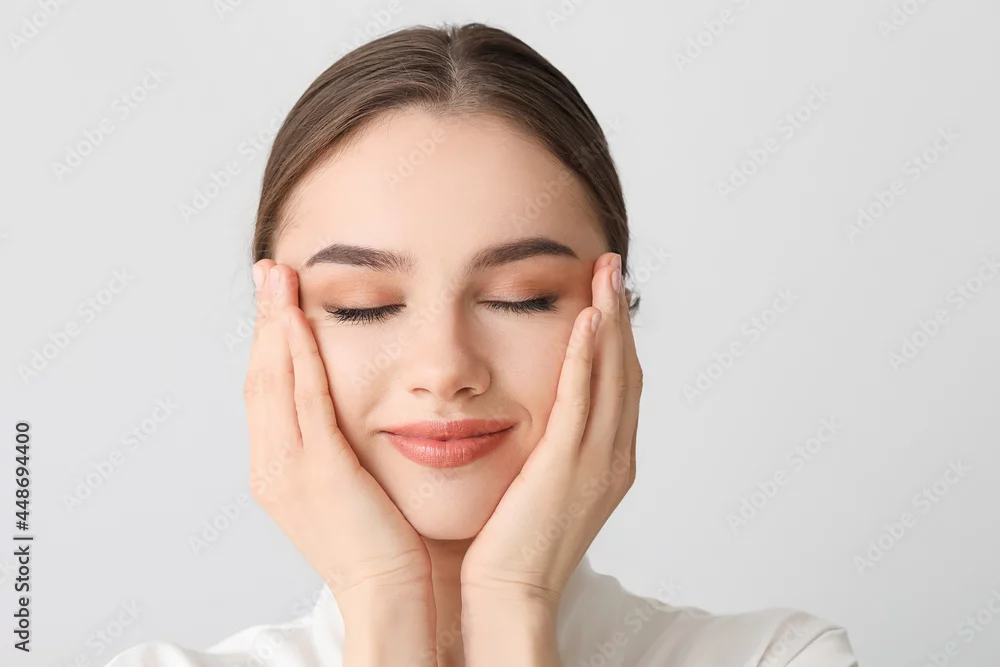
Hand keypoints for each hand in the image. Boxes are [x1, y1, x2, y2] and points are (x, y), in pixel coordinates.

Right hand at [243, 259, 432, 604]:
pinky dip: (300, 356)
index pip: (266, 391)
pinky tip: (302, 320)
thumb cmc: (382, 543)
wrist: (388, 593)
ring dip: (276, 325)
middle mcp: (272, 467)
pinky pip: (306, 400)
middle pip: (260, 378)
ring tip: (279, 278)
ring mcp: (290, 470)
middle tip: (268, 272)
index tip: (274, 301)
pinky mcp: (320, 471)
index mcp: (276, 471)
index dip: (266, 342)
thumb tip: (344, 411)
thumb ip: (335, 449)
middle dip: (263, 321)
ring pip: (275, 381)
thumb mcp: (347, 487)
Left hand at [460, 251, 641, 612]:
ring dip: (611, 321)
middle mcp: (613, 458)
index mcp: (609, 461)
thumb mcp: (540, 485)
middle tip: (613, 266)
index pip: (620, 385)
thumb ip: (549, 445)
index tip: (606, 295)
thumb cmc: (511, 544)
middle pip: (626, 370)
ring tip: (605, 274)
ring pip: (613, 377)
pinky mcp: (567, 466)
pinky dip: (588, 357)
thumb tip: (534, 412)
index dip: (618, 336)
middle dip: (621, 315)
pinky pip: (582, 400)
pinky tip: (587, 319)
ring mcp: (597, 463)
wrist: (508, 594)